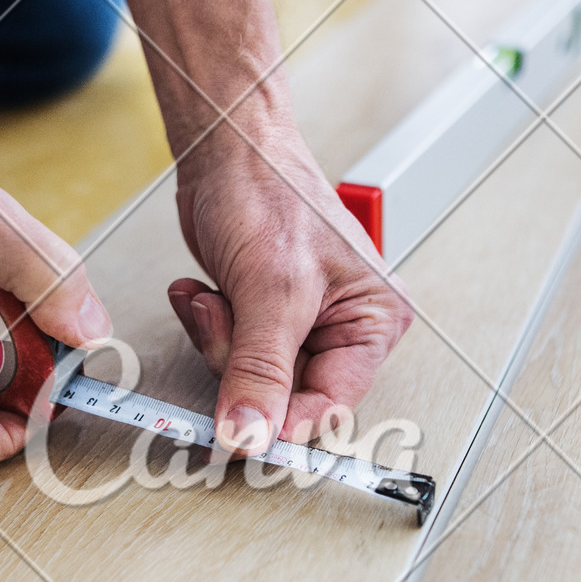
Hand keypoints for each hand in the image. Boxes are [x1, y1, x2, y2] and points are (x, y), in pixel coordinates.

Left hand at [169, 126, 413, 453]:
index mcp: (374, 321)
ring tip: (217, 294)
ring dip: (217, 339)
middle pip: (285, 396)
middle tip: (224, 316)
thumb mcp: (271, 290)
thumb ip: (260, 371)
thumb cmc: (269, 188)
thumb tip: (250, 435)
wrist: (226, 147)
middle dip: (239, 361)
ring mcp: (300, 324)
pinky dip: (206, 325)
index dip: (280, 422)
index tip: (238, 432)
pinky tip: (206, 290)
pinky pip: (227, 353)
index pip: (330, 405)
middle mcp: (344, 327)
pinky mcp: (261, 317)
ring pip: (248, 378)